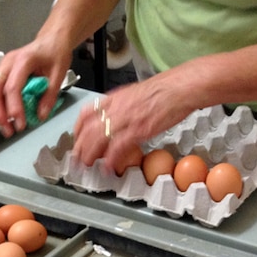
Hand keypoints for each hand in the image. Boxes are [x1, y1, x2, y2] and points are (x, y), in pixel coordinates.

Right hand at [0, 39, 71, 136]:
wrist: (52, 40)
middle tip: (8, 130)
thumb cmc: (55, 51)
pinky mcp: (4, 72)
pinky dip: (0, 105)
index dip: (15, 108)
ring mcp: (4, 66)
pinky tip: (7, 117)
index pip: (13, 87)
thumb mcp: (59, 73)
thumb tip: (40, 115)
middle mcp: (9, 62)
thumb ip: (49, 95)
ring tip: (7, 128)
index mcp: (24, 60)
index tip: (20, 123)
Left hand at [71, 77, 194, 173]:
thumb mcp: (136, 93)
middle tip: (78, 159)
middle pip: (87, 129)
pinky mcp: (137, 130)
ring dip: (90, 154)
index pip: (86, 113)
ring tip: (88, 165)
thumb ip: (124, 104)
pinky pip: (117, 147)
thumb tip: (119, 115)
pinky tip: (108, 168)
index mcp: (115, 97)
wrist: (179, 88)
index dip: (77, 128)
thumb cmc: (164, 90)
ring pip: (97, 139)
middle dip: (80, 146)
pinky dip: (110, 160)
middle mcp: (115, 108)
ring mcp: (125, 119)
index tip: (77, 138)